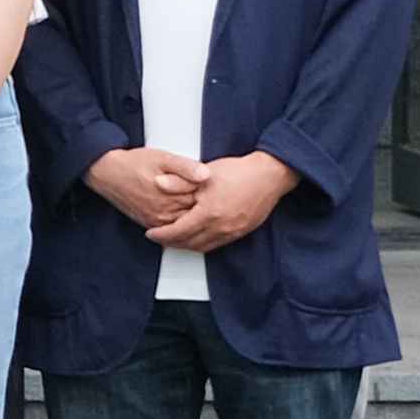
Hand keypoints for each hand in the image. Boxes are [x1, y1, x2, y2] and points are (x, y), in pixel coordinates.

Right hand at [86, 146, 204, 229]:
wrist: (106, 173)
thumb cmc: (133, 163)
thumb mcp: (162, 158)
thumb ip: (185, 167)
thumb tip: (206, 174)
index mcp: (172, 197)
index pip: (203, 200)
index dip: (210, 193)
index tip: (215, 187)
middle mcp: (165, 213)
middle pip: (195, 214)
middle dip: (203, 206)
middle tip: (210, 197)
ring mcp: (157, 221)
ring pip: (184, 223)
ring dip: (192, 216)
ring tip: (195, 203)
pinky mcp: (149, 224)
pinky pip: (171, 228)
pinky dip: (180, 222)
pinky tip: (182, 211)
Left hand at [151, 150, 298, 254]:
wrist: (269, 175)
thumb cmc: (237, 172)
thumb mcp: (203, 173)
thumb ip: (179, 182)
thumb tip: (157, 183)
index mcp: (209, 213)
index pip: (178, 232)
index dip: (162, 235)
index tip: (150, 234)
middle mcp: (222, 227)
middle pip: (190, 243)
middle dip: (171, 243)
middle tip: (159, 238)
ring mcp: (233, 231)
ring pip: (204, 247)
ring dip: (187, 245)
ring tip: (174, 239)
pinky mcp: (242, 231)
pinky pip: (218, 244)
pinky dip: (203, 244)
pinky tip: (196, 237)